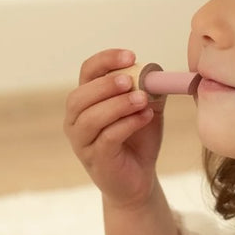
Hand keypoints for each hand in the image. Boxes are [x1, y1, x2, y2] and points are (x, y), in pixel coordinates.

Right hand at [63, 49, 165, 207]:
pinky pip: (107, 138)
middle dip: (106, 84)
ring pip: (91, 117)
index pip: (87, 71)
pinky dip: (127, 124)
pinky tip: (144, 117)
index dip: (106, 60)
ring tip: (143, 100)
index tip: (131, 56)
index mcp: (87, 100)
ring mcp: (82, 141)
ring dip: (118, 105)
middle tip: (131, 80)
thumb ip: (150, 89)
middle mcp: (77, 119)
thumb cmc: (138, 141)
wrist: (139, 179)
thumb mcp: (147, 108)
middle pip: (80, 95)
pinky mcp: (95, 159)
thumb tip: (157, 71)